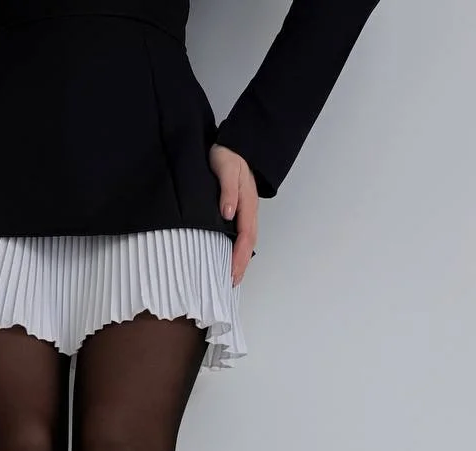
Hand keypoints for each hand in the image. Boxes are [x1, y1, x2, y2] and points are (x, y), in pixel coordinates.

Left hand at [208, 143, 258, 286]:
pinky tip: (229, 258)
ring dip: (240, 260)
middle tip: (231, 283)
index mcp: (247, 203)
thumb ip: (228, 190)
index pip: (245, 235)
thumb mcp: (226, 168)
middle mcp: (249, 211)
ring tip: (232, 278)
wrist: (234, 144)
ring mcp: (246, 212)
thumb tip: (228, 214)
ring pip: (246, 241)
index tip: (231, 272)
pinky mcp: (240, 211)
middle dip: (241, 264)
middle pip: (248, 243)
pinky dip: (237, 250)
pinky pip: (241, 235)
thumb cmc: (228, 156)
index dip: (238, 255)